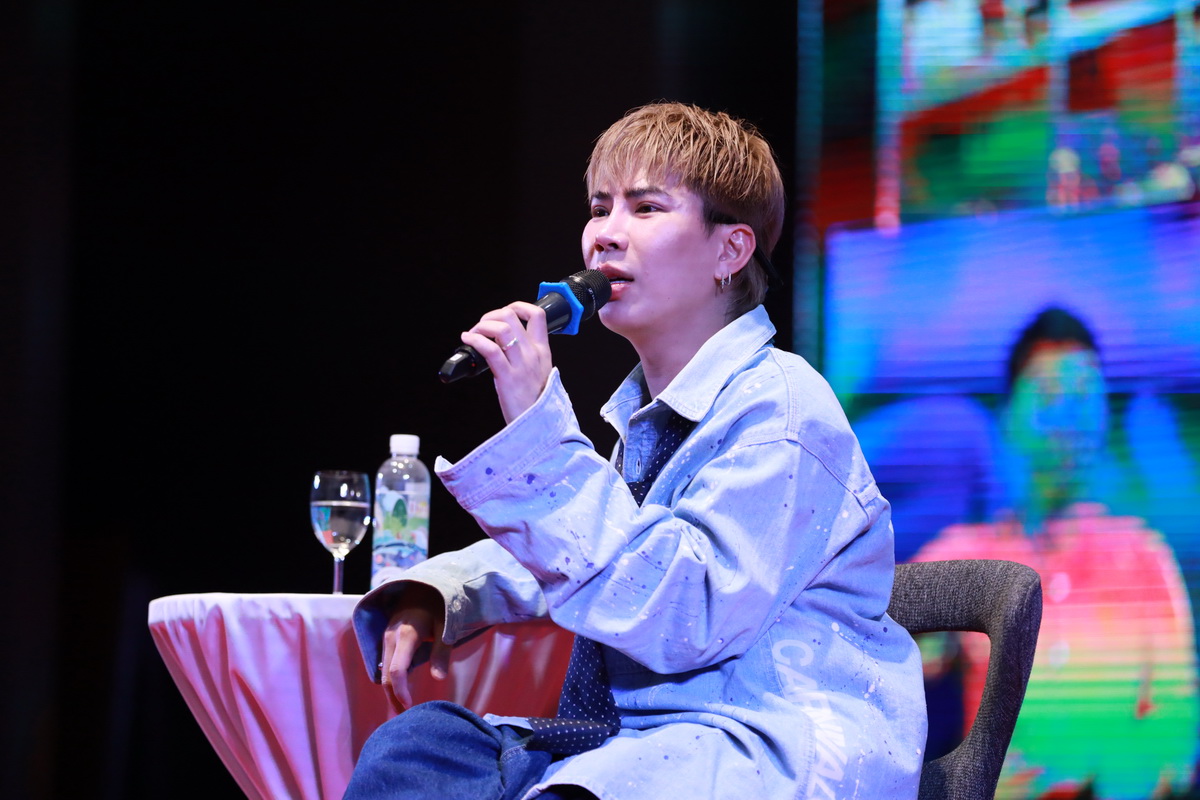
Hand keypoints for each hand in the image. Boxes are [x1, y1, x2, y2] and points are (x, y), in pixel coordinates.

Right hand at [380, 583, 450, 711]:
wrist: (422, 586)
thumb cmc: (438, 606)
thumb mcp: (446, 626)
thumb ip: (442, 652)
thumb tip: (439, 679)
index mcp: (406, 635)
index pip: (397, 671)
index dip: (401, 692)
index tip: (410, 707)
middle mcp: (391, 638)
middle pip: (386, 676)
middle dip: (394, 698)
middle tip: (406, 718)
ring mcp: (386, 638)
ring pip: (383, 672)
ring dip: (391, 692)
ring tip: (403, 709)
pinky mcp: (387, 640)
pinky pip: (385, 664)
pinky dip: (391, 680)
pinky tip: (400, 692)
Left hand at [460, 301, 552, 423]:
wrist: (540, 427)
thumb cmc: (536, 404)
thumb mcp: (540, 374)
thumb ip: (528, 357)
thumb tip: (506, 347)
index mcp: (543, 352)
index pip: (538, 315)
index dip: (518, 306)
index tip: (505, 312)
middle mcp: (533, 354)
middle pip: (512, 316)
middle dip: (491, 315)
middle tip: (483, 326)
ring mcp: (521, 365)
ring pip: (501, 328)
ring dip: (482, 325)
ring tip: (474, 334)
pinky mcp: (508, 378)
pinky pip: (490, 349)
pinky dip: (475, 340)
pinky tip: (468, 340)